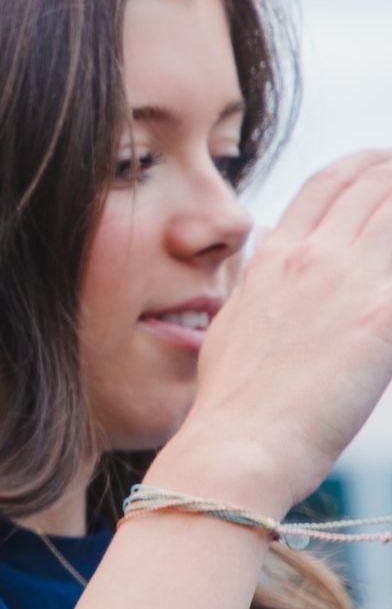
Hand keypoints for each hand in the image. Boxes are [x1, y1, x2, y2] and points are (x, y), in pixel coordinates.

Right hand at [173, 149, 391, 511]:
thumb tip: (269, 253)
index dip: (366, 165)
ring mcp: (350, 282)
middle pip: (377, 187)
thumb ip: (257, 282)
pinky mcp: (382, 317)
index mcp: (274, 257)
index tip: (385, 165)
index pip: (328, 183)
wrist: (238, 443)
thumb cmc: (233, 401)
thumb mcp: (232, 325)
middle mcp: (313, 258)